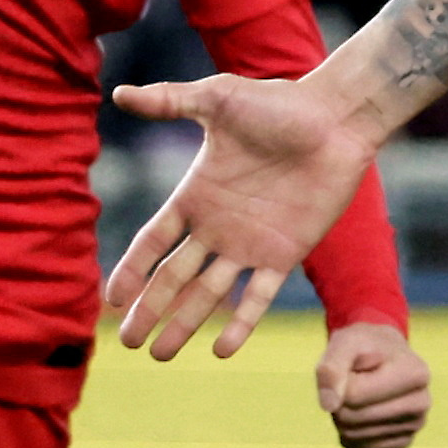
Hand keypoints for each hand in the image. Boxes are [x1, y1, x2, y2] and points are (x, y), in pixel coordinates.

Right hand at [104, 70, 380, 359]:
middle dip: (149, 310)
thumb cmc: (279, 104)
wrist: (336, 119)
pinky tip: (221, 350)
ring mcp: (251, 243)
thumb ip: (169, 101)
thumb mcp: (217, 99)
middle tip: (128, 343)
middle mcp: (218, 226)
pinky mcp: (286, 254)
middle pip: (174, 278)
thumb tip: (118, 92)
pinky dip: (241, 323)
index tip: (111, 300)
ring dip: (185, 324)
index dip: (132, 271)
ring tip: (163, 355)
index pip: (153, 242)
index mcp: (196, 195)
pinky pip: (258, 296)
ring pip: (208, 295)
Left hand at [316, 316, 431, 447]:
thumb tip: (329, 405)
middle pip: (352, 417)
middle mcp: (422, 403)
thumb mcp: (345, 342)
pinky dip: (349, 428)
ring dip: (341, 414)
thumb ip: (332, 368)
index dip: (340, 380)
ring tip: (357, 393)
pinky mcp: (403, 442)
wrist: (385, 356)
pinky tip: (363, 409)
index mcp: (416, 374)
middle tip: (351, 380)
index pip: (354, 394)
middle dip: (339, 399)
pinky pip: (357, 445)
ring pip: (352, 434)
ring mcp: (415, 426)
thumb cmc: (364, 346)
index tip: (353, 365)